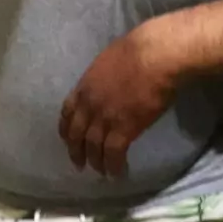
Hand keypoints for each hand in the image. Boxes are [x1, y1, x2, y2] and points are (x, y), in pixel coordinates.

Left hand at [59, 22, 179, 177]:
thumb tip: (108, 81)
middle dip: (76, 151)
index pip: (67, 111)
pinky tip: (117, 173)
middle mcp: (90, 104)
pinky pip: (113, 154)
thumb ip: (103, 75)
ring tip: (101, 171)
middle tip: (79, 164)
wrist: (155, 56)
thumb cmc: (138, 49)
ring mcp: (105, 118)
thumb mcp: (109, 59)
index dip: (67, 127)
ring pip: (93, 147)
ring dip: (96, 162)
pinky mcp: (124, 129)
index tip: (68, 137)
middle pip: (76, 133)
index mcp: (85, 84)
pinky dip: (114, 166)